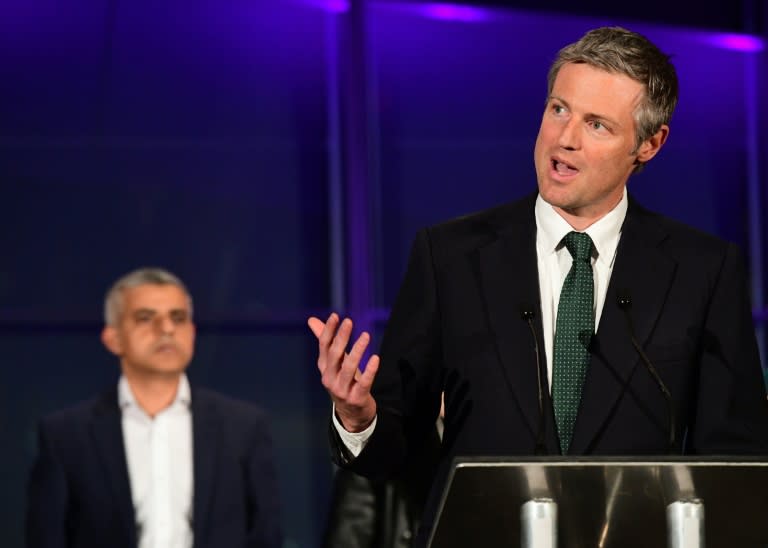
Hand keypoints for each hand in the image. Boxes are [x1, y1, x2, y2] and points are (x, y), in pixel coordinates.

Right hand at [309, 313, 378, 432]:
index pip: (324, 346)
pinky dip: (370, 370)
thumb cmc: (343, 380)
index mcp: (324, 367)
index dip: (328, 331)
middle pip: (334, 355)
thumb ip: (325, 341)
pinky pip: (364, 383)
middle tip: (349, 322)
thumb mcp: (334, 362)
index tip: (335, 316)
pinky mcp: (356, 398)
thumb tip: (312, 320)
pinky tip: (376, 358)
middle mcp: (329, 378)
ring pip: (348, 368)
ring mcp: (342, 389)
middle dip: (341, 338)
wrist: (351, 413)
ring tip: (366, 336)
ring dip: (357, 351)